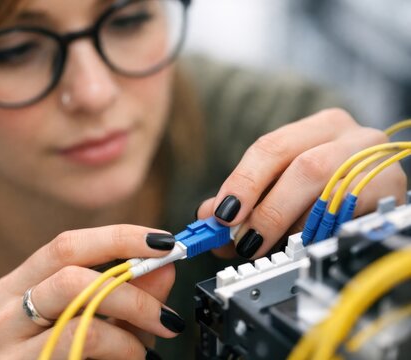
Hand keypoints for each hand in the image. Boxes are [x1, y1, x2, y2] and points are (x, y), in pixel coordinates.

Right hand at [0, 225, 182, 358]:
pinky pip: (81, 344)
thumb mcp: (109, 321)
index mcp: (19, 285)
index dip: (119, 237)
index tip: (164, 243)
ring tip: (149, 340)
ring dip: (129, 320)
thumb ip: (132, 292)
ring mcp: (3, 342)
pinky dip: (121, 348)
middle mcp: (3, 308)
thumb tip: (164, 266)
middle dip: (130, 284)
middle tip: (166, 305)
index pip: (67, 245)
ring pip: (78, 309)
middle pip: (70, 272)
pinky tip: (132, 357)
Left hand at [196, 108, 406, 258]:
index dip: (243, 183)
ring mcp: (377, 163)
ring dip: (294, 226)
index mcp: (317, 127)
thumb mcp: (284, 181)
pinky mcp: (393, 191)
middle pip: (304, 167)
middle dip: (268, 210)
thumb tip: (208, 218)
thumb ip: (246, 198)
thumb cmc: (330, 182)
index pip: (271, 148)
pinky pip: (353, 216)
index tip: (223, 215)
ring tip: (271, 248)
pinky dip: (323, 233)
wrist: (382, 181)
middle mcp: (350, 136)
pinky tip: (307, 244)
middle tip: (244, 241)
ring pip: (331, 193)